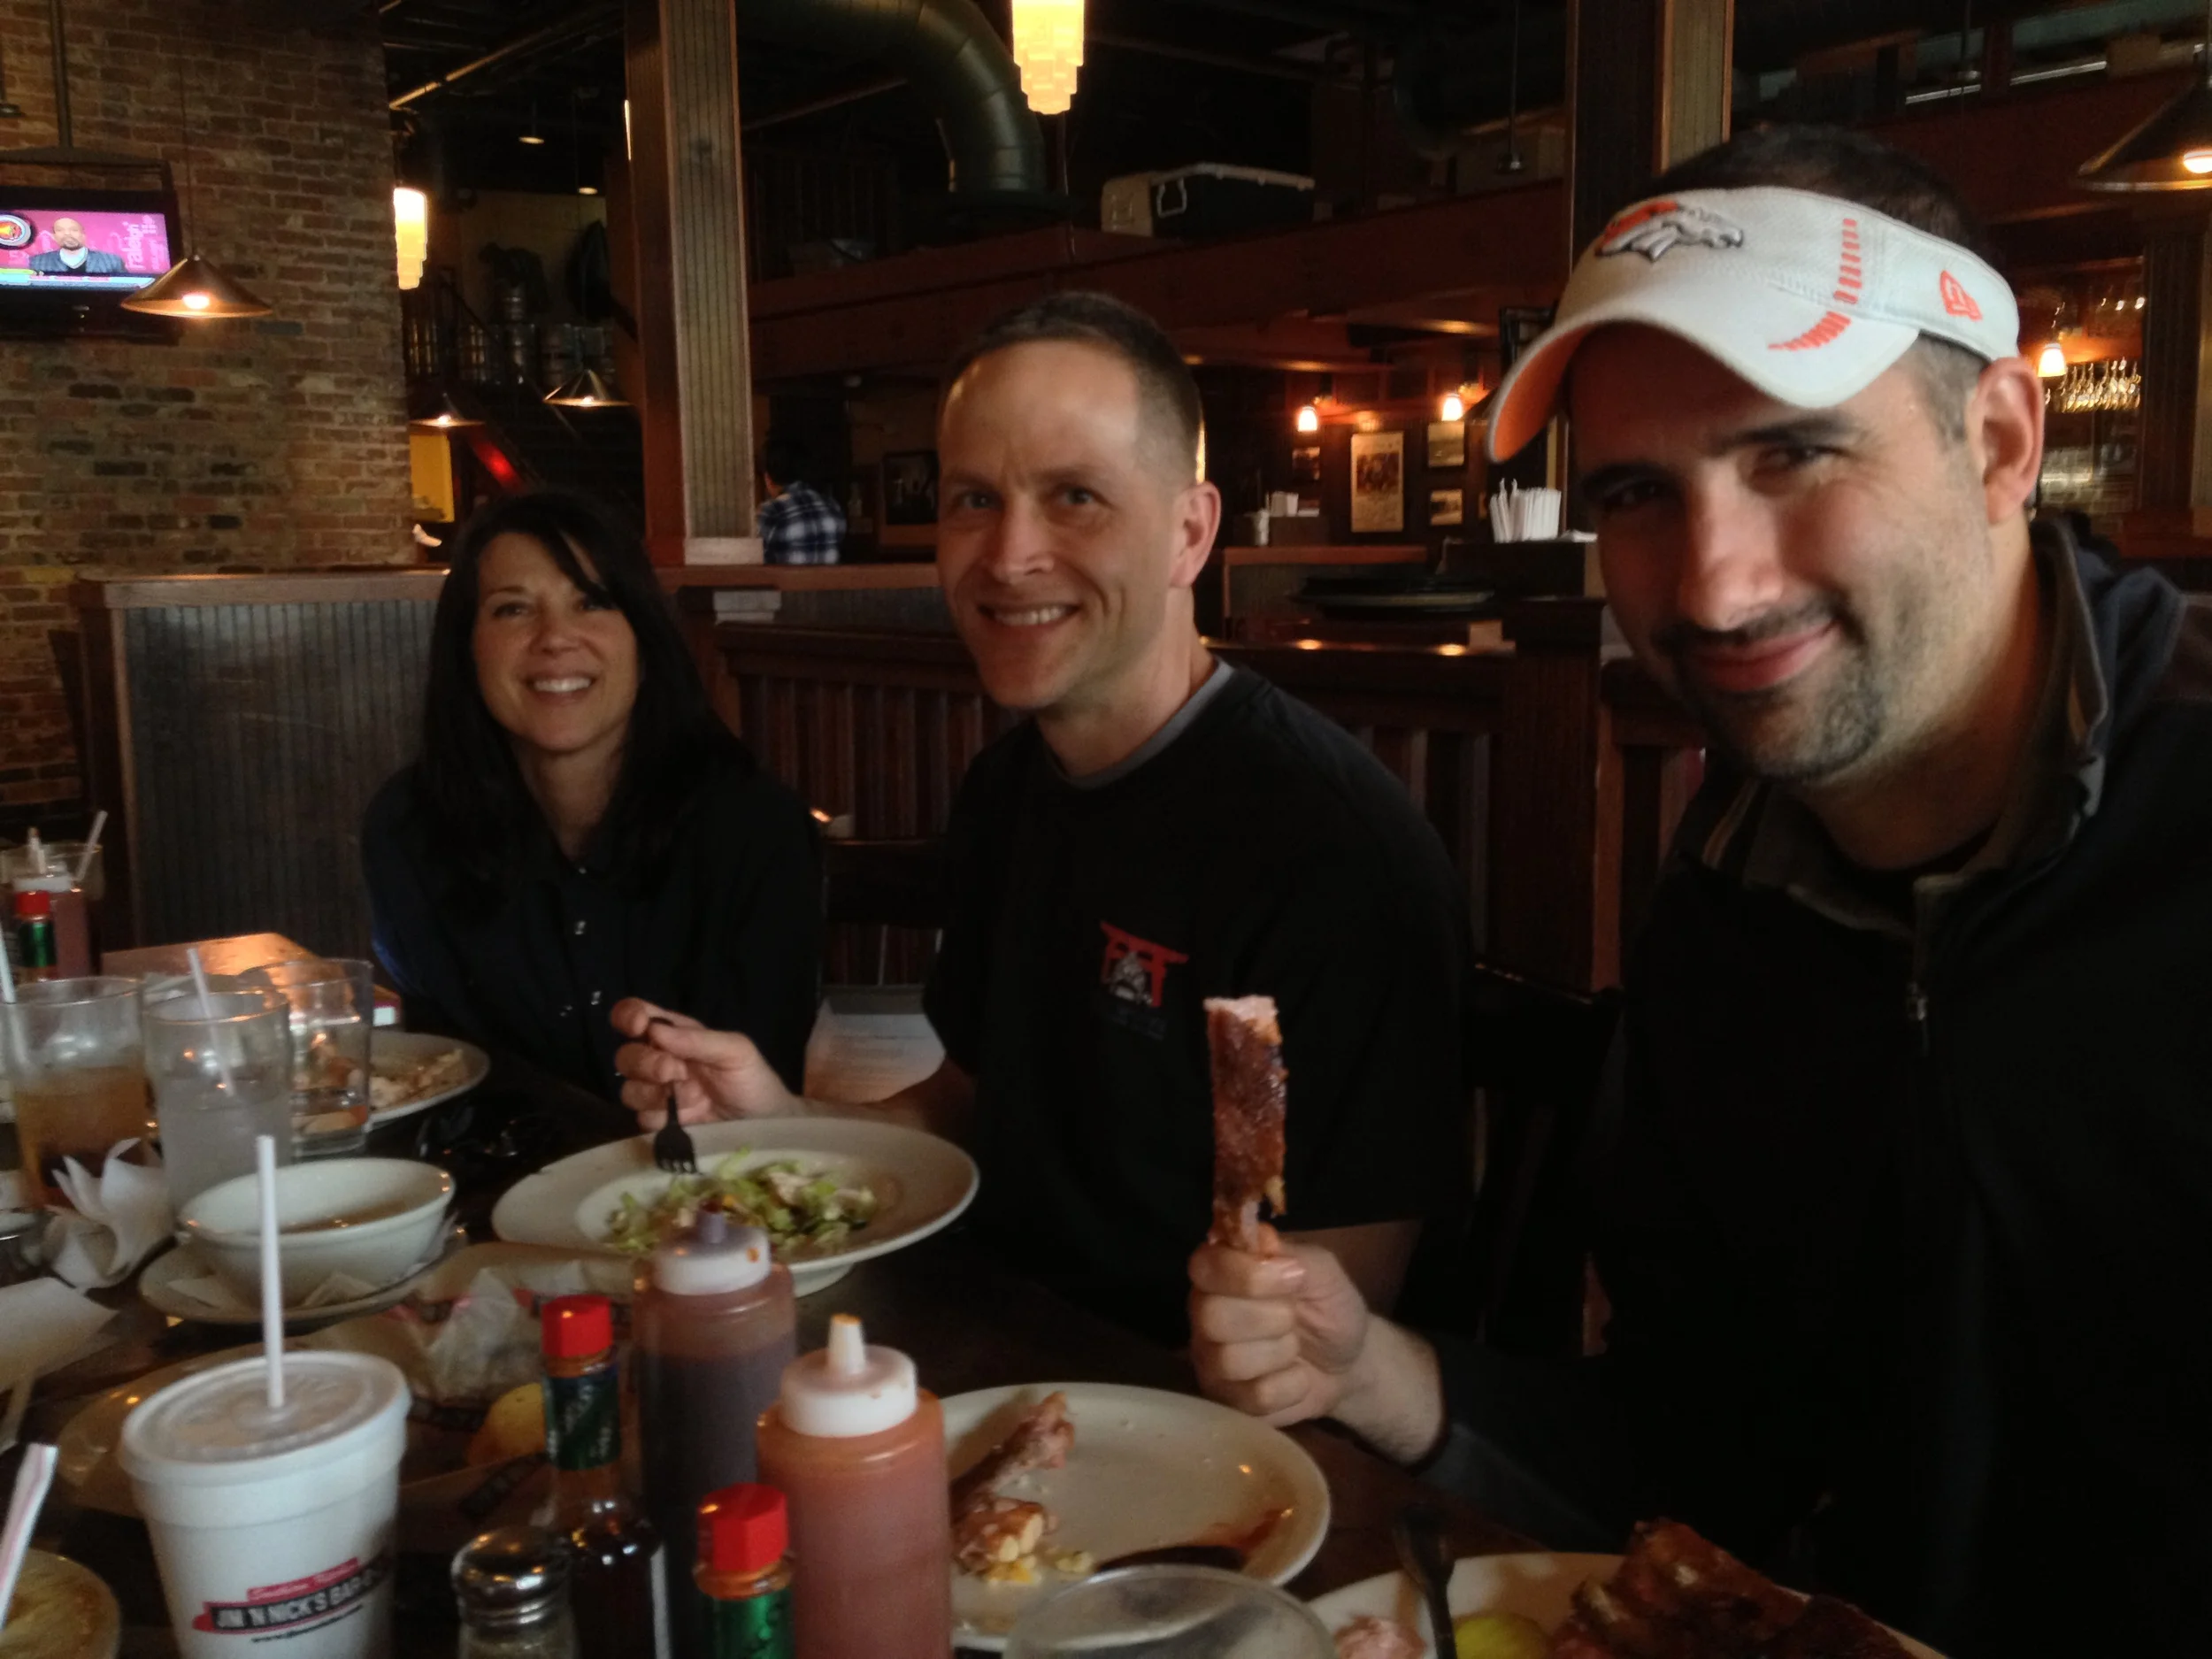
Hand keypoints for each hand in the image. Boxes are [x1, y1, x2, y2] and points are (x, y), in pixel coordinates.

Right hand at [609, 998, 798, 1127]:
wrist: (765, 1126)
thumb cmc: (753, 1080)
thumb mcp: (736, 1051)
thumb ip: (698, 1039)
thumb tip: (654, 1030)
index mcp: (678, 1036)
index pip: (639, 1017)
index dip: (629, 1016)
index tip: (638, 1027)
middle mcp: (662, 1062)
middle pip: (627, 1055)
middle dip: (643, 1061)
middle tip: (672, 1070)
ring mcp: (660, 1095)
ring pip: (628, 1088)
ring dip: (646, 1090)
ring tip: (677, 1096)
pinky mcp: (661, 1125)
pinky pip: (641, 1119)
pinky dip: (655, 1116)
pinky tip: (677, 1117)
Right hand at [1188, 1224, 1372, 1427]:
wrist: (1349, 1361)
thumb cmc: (1329, 1307)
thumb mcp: (1324, 1272)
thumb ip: (1294, 1254)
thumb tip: (1263, 1242)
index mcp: (1222, 1271)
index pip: (1205, 1266)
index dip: (1246, 1275)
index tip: (1293, 1277)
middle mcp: (1205, 1311)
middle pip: (1211, 1317)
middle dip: (1271, 1318)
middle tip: (1294, 1318)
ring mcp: (1210, 1359)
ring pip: (1230, 1360)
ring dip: (1281, 1353)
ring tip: (1295, 1347)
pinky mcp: (1226, 1400)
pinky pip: (1253, 1397)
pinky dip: (1290, 1386)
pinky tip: (1296, 1376)